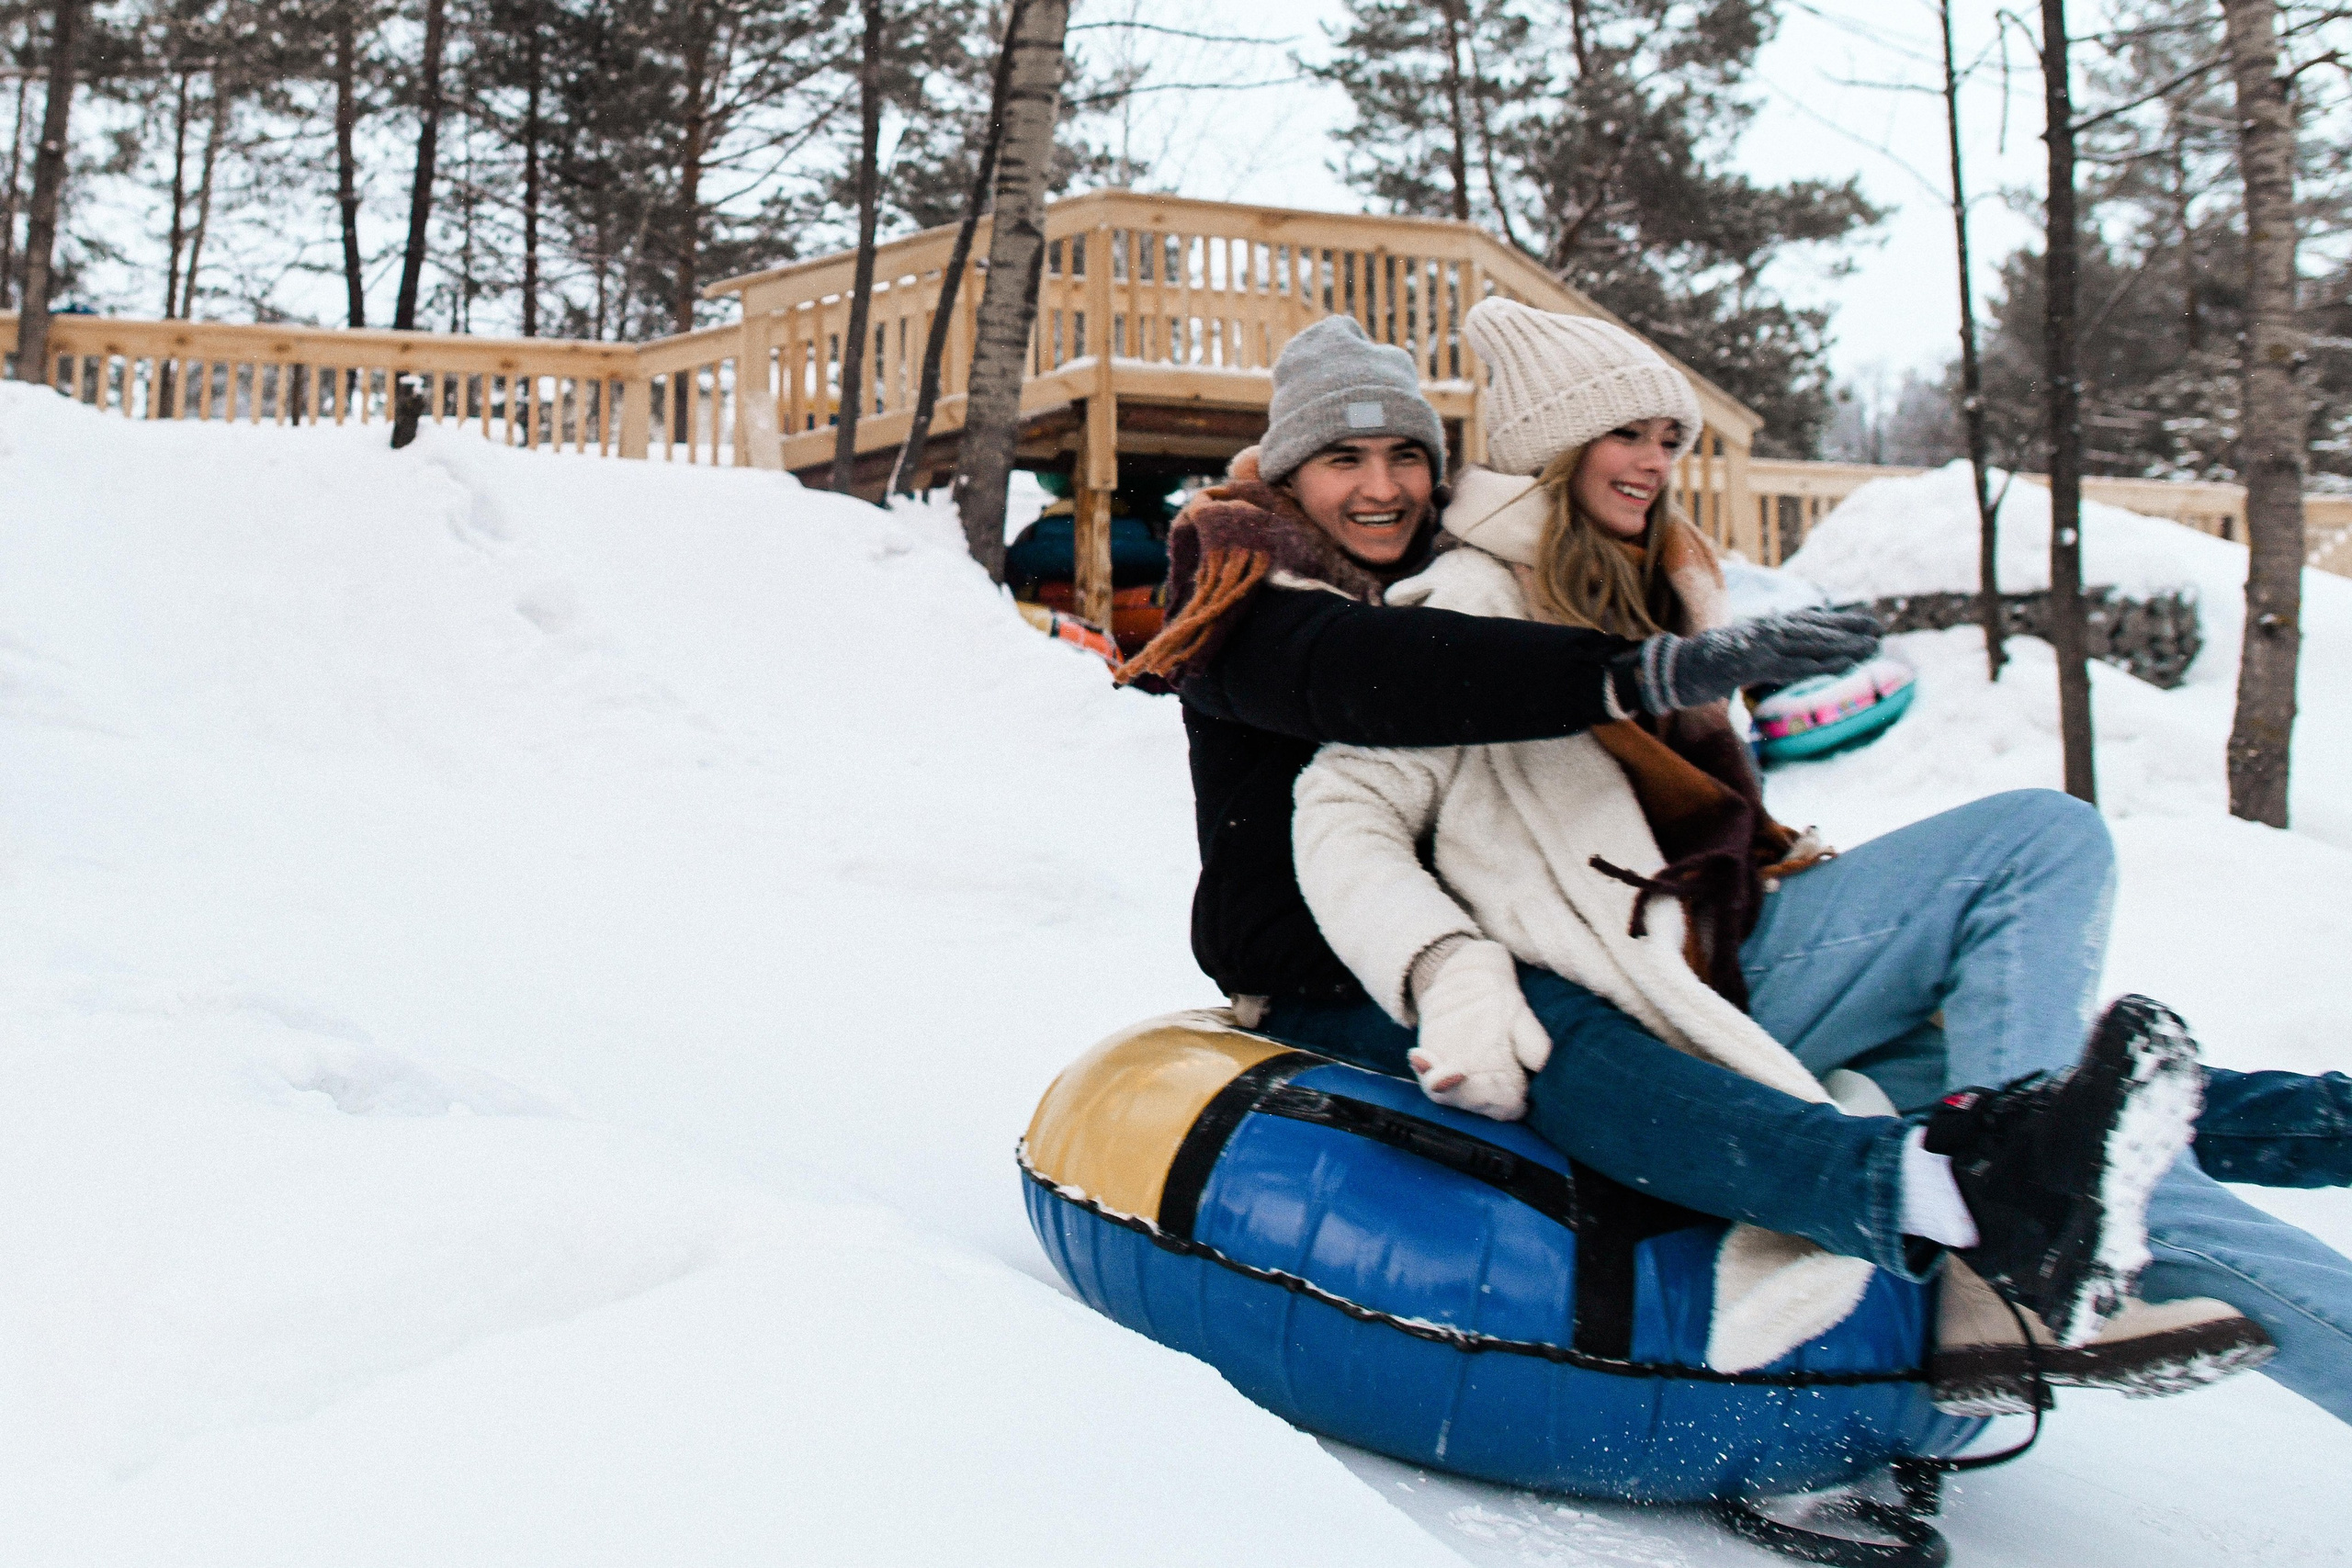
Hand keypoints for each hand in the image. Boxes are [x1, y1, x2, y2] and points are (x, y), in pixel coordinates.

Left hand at [1408, 940, 1551, 1120]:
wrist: (1469, 986)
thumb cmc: (1503, 1007)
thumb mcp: (1524, 1020)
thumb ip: (1536, 1046)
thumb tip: (1545, 1064)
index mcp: (1511, 1085)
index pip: (1507, 1106)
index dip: (1500, 1097)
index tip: (1494, 1079)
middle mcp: (1481, 1089)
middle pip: (1473, 1103)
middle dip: (1466, 1091)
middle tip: (1462, 1071)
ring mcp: (1454, 1081)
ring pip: (1446, 1094)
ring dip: (1438, 1083)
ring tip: (1430, 1064)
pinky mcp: (1432, 1067)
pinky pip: (1425, 1077)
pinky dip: (1421, 1068)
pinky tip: (1418, 1055)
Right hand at [1626, 607, 1881, 712]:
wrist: (1674, 669)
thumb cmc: (1706, 664)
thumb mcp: (1741, 652)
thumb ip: (1765, 650)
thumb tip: (1785, 652)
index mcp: (1765, 628)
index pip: (1808, 621)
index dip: (1838, 620)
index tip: (1866, 619)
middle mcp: (1766, 632)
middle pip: (1815, 629)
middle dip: (1849, 629)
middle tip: (1880, 628)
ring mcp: (1760, 647)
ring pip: (1811, 645)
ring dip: (1844, 645)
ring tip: (1871, 646)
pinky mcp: (1755, 664)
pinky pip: (1796, 665)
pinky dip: (1823, 663)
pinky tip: (1844, 663)